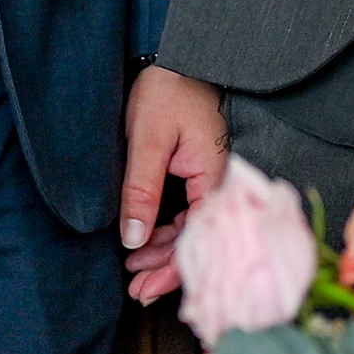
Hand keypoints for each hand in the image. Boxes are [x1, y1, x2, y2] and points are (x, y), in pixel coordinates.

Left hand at [118, 64, 228, 303]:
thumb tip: (134, 240)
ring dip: (165, 254)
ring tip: (134, 275)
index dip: (174, 268)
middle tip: (135, 292)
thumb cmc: (165, 93)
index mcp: (215, 176)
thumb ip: (142, 191)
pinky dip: (167, 233)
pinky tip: (145, 244)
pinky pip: (189, 215)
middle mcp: (218, 183)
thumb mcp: (147, 142)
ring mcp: (209, 180)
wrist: (178, 61)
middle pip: (199, 239)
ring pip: (192, 230)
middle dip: (167, 269)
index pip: (200, 237)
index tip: (147, 289)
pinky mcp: (198, 176)